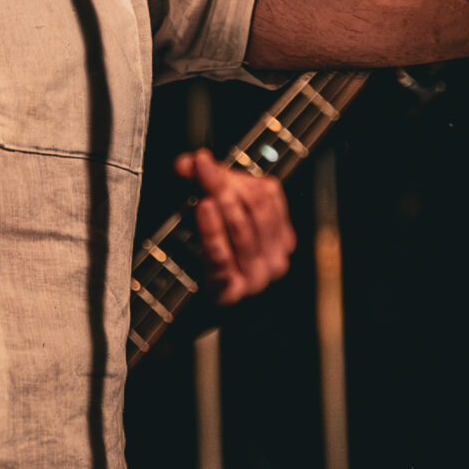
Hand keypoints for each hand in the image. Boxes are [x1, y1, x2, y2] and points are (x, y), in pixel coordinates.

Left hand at [175, 149, 295, 303]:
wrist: (195, 308)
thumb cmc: (211, 256)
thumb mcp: (210, 215)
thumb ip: (200, 184)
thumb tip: (187, 162)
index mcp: (280, 233)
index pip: (268, 193)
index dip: (234, 174)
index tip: (202, 161)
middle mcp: (277, 256)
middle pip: (256, 207)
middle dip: (225, 185)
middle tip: (200, 168)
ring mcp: (258, 277)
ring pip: (243, 229)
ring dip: (223, 204)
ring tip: (203, 188)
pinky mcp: (233, 292)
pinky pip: (223, 257)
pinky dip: (213, 232)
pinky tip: (203, 210)